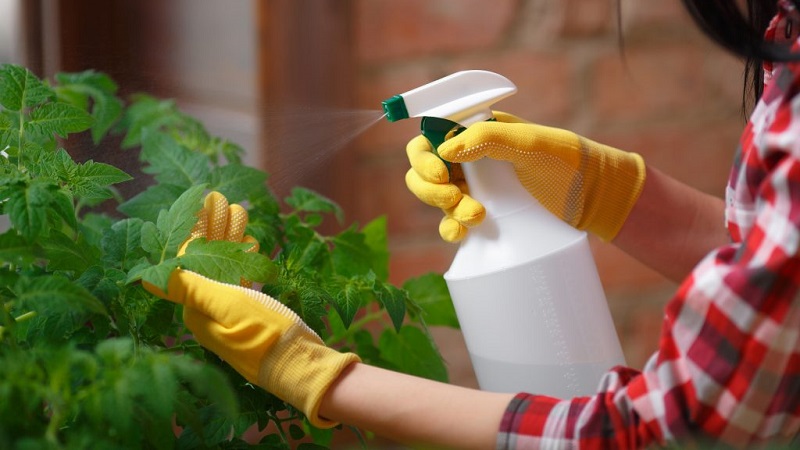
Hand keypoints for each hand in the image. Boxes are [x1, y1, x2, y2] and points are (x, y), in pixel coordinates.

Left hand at [144, 192, 359, 427]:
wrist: (302, 365)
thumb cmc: (264, 334)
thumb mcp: (226, 305)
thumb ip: (189, 288)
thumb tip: (145, 277)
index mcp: (196, 308)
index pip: (188, 258)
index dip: (196, 227)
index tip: (207, 200)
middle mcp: (208, 309)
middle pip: (206, 258)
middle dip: (214, 227)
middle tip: (224, 198)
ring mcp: (229, 311)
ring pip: (225, 265)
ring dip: (231, 237)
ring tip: (240, 210)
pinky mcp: (250, 313)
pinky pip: (241, 278)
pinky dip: (245, 258)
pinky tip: (251, 243)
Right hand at [405, 112, 645, 241]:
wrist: (595, 200)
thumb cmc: (569, 163)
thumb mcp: (532, 145)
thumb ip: (489, 140)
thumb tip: (444, 150)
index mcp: (478, 132)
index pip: (431, 137)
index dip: (424, 155)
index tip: (441, 172)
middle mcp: (471, 158)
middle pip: (425, 170)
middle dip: (432, 187)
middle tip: (454, 197)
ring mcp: (476, 188)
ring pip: (437, 197)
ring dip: (445, 209)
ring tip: (476, 216)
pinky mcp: (483, 215)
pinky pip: (452, 222)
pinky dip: (449, 228)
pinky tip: (460, 234)